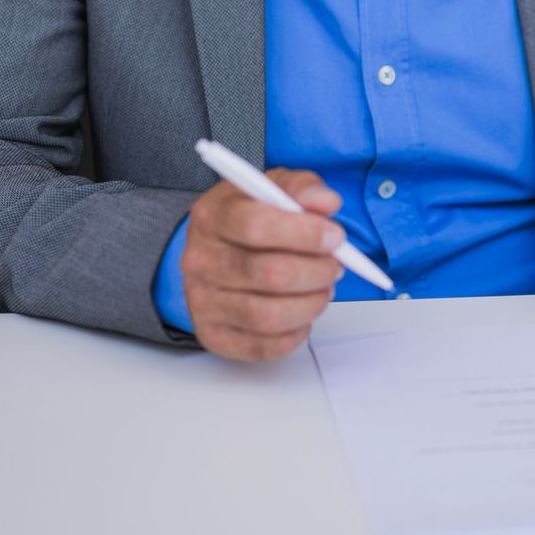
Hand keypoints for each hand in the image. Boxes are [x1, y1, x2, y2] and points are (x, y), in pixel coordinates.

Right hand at [181, 169, 346, 361]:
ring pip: (269, 315)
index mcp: (211, 215)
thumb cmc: (251, 218)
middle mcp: (199, 259)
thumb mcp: (276, 189)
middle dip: (316, 271)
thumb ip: (303, 188)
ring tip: (323, 288)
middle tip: (336, 265)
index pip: (254, 226)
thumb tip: (325, 202)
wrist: (219, 250)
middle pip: (268, 273)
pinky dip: (296, 332)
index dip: (303, 233)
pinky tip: (303, 311)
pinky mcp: (214, 334)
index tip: (335, 237)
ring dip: (311, 303)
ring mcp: (202, 301)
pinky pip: (264, 346)